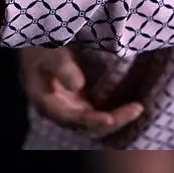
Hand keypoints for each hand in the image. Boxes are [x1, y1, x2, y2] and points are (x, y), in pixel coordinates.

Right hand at [19, 46, 143, 137]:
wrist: (36, 46)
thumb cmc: (40, 47)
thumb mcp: (47, 52)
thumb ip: (61, 67)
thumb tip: (78, 85)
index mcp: (46, 103)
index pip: (71, 119)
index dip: (91, 120)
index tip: (110, 118)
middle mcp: (60, 111)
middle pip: (87, 126)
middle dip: (112, 121)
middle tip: (136, 108)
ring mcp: (71, 108)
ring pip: (95, 123)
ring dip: (116, 118)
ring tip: (137, 108)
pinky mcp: (80, 103)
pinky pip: (99, 113)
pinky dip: (114, 112)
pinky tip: (130, 105)